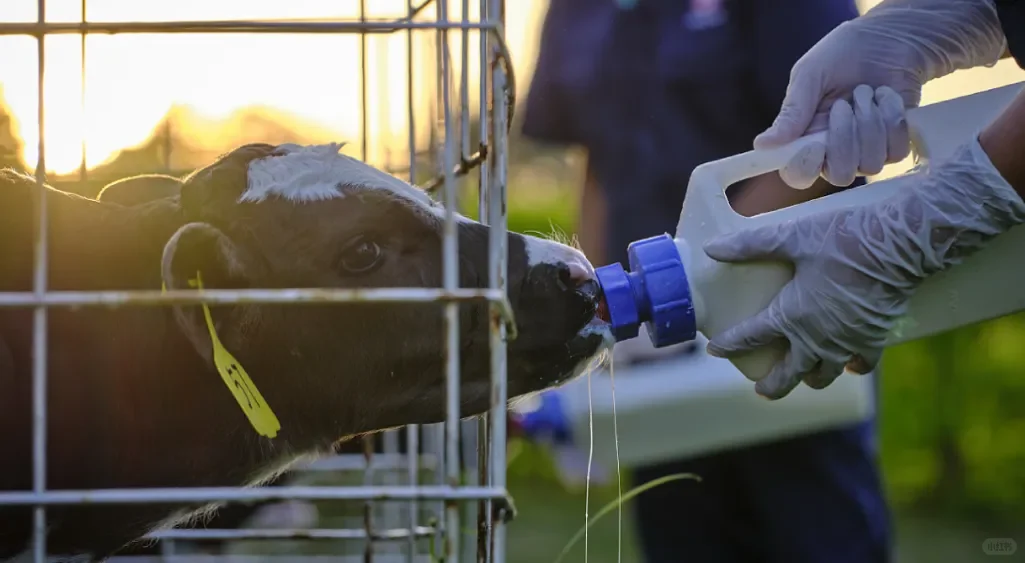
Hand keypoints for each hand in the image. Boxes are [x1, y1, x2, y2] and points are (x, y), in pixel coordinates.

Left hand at [704, 136, 1024, 398]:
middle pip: (789, 373)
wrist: (900, 246)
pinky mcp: (875, 339)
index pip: (751, 336)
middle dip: (773, 384)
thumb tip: (712, 248)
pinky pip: (861, 364)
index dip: (730, 345)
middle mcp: (817, 337)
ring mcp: (847, 343)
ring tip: (805, 377)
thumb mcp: (792, 237)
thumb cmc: (843, 239)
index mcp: (791, 315)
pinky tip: (850, 364)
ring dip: (810, 378)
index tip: (715, 351)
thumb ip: (751, 245)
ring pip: (824, 374)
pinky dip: (853, 367)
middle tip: (762, 389)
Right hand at [760, 0, 1006, 188]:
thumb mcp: (810, 75)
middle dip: (845, 137)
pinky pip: (896, 152)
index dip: (805, 166)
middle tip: (843, 104)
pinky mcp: (895, 144)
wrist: (888, 37)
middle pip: (840, 175)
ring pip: (870, 164)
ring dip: (870, 122)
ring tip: (866, 92)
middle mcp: (834, 151)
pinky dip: (892, 118)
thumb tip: (762, 145)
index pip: (798, 174)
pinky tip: (885, 97)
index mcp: (805, 139)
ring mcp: (867, 151)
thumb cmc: (843, 54)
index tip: (814, 143)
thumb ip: (792, 111)